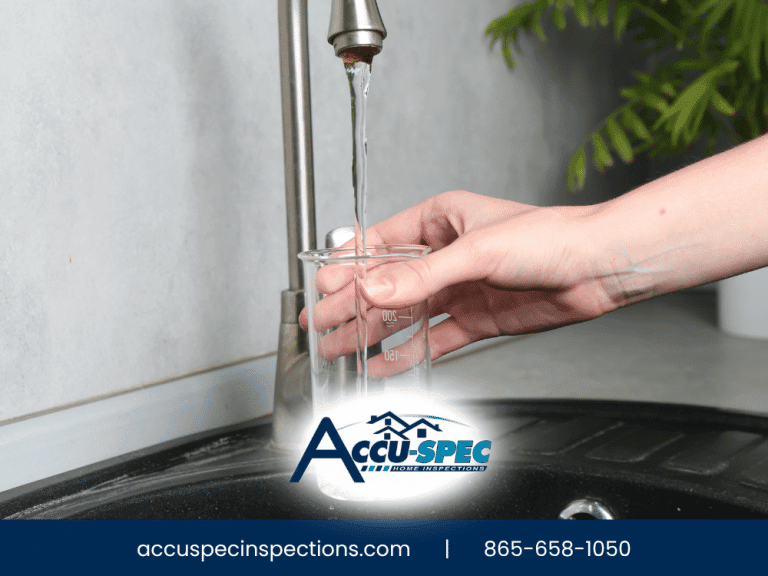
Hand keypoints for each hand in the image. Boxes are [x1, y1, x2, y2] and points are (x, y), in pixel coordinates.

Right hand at [300, 190, 611, 361]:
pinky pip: (432, 339)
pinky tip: (382, 365)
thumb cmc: (548, 238)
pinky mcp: (473, 320)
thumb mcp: (477, 252)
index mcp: (439, 222)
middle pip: (386, 284)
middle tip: (320, 326)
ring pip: (404, 315)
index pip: (380, 244)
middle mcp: (444, 257)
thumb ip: (421, 276)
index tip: (322, 287)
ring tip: (339, 351)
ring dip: (371, 334)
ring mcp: (457, 290)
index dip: (349, 268)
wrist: (595, 269)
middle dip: (351, 306)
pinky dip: (407, 354)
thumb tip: (372, 287)